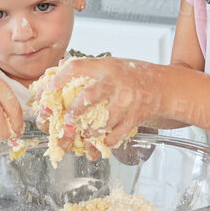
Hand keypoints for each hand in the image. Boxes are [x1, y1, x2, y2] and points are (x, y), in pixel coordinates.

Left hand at [39, 56, 163, 158]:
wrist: (165, 87)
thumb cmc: (134, 76)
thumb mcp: (110, 64)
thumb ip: (86, 68)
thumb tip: (58, 68)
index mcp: (105, 66)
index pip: (75, 68)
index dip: (56, 81)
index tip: (43, 95)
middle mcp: (116, 82)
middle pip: (87, 98)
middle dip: (70, 115)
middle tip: (60, 125)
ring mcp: (127, 100)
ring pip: (101, 122)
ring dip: (85, 133)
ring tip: (78, 136)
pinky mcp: (135, 118)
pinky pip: (114, 136)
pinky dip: (101, 144)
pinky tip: (94, 145)